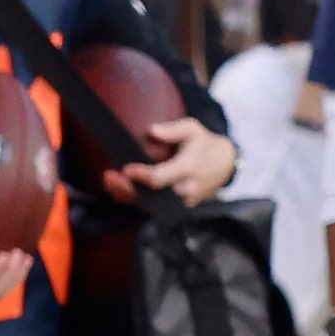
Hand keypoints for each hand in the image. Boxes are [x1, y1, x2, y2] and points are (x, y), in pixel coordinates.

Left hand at [112, 117, 237, 204]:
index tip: (126, 169)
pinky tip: (120, 189)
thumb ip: (173, 130)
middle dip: (128, 189)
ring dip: (128, 195)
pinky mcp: (181, 206)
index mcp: (188, 168)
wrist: (226, 164)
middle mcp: (186, 188)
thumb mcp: (193, 129)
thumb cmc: (205, 144)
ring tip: (110, 182)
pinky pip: (156, 206)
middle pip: (152, 195)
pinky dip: (137, 199)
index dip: (141, 176)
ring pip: (151, 204)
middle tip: (109, 177)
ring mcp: (184, 200)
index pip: (160, 178)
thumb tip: (152, 130)